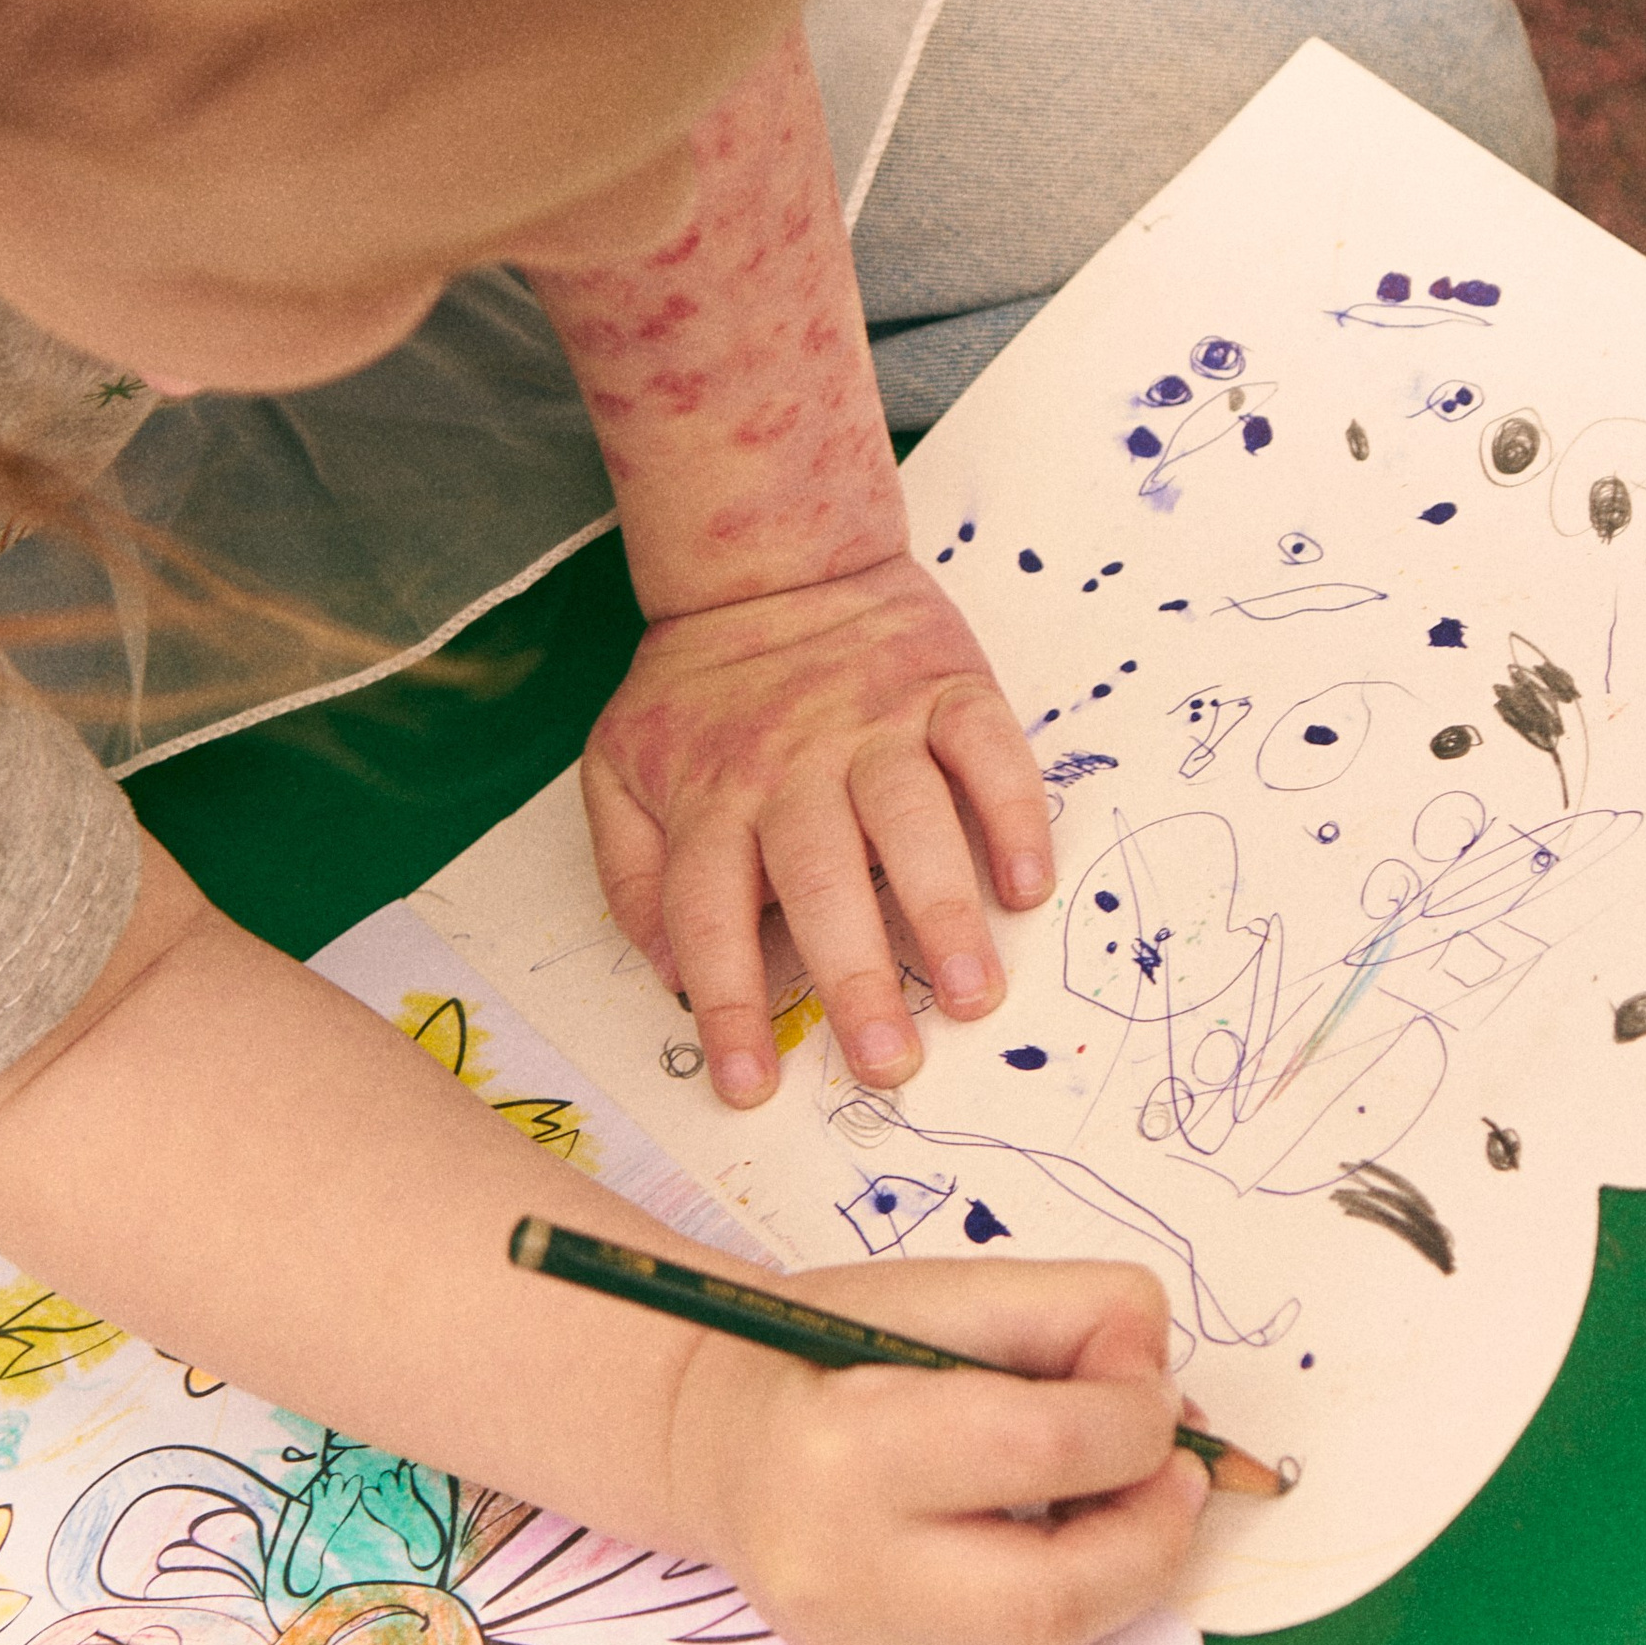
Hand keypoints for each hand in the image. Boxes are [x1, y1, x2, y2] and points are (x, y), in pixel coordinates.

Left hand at [581, 554, 1053, 1104]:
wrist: (769, 557)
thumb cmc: (697, 690)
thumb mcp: (618, 767)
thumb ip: (630, 871)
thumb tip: (666, 971)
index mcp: (709, 793)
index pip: (707, 914)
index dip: (727, 1005)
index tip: (749, 1087)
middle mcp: (791, 764)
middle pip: (817, 880)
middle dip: (854, 978)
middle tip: (890, 1066)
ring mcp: (874, 722)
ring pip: (909, 820)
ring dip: (942, 911)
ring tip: (970, 996)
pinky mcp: (944, 686)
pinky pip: (987, 752)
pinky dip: (1012, 815)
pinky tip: (1027, 885)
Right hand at [668, 1257, 1209, 1644]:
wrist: (713, 1443)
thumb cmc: (822, 1356)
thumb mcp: (932, 1293)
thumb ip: (1061, 1309)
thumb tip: (1157, 1377)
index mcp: (848, 1445)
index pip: (1040, 1446)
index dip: (1134, 1416)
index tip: (1150, 1386)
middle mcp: (849, 1569)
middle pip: (1058, 1593)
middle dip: (1153, 1531)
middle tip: (1178, 1472)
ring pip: (1054, 1642)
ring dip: (1128, 1569)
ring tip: (1127, 1498)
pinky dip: (1072, 1597)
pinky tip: (1056, 1537)